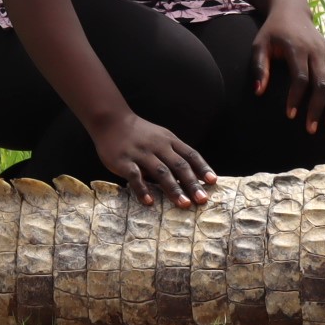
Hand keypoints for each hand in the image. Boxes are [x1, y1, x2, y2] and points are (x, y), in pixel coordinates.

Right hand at [90, 113, 215, 207]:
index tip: (213, 182)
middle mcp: (158, 146)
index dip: (202, 168)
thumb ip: (173, 154)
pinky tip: (149, 202)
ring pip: (161, 172)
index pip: (190, 154)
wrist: (111, 120)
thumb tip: (191, 175)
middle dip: (192, 183)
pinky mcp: (124, 161)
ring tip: (184, 204)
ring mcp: (141, 153)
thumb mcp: (160, 137)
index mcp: (169, 140)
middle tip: (202, 200)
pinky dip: (143, 189)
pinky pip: (135, 176)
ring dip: (174, 189)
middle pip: (179, 165)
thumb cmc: (140, 133)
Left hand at [253, 8, 324, 132]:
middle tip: (311, 129)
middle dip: (317, 108)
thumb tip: (258, 92)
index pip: (301, 78)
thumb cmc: (273, 31)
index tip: (291, 115)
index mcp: (297, 49)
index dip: (296, 98)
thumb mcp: (260, 45)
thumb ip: (259, 67)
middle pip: (322, 84)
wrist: (292, 11)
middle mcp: (317, 51)